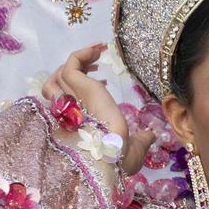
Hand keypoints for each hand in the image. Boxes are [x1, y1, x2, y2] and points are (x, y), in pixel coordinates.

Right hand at [40, 43, 155, 174]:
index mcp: (76, 125)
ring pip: (62, 73)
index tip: (102, 82)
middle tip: (96, 66)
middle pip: (58, 85)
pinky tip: (99, 49)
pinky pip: (71, 63)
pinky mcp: (78, 86)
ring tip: (98, 53)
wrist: (112, 154)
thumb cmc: (118, 160)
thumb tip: (150, 136)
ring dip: (79, 60)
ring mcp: (70, 98)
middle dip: (75, 73)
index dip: (82, 89)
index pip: (67, 102)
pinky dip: (82, 54)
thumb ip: (140, 141)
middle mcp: (68, 111)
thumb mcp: (133, 149)